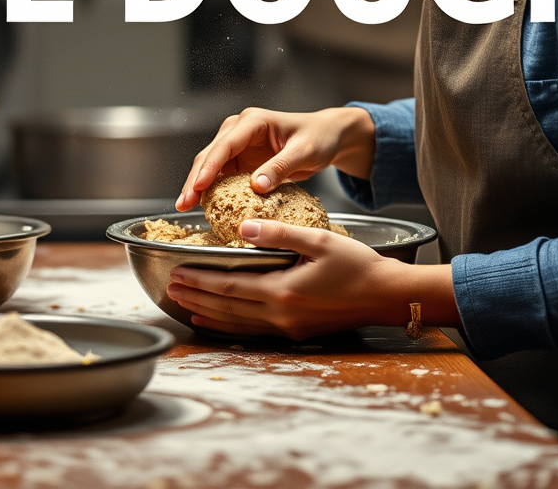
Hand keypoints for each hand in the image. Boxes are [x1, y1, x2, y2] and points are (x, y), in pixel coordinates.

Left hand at [167, 220, 458, 339]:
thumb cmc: (358, 265)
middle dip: (197, 297)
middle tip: (170, 288)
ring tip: (185, 304)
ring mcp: (288, 328)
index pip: (229, 287)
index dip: (200, 280)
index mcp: (283, 292)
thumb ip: (278, 233)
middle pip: (227, 308)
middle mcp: (281, 315)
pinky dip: (231, 324)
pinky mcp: (296, 331)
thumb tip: (243, 226)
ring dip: (209, 313)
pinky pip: (253, 329)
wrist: (387, 296)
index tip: (177, 272)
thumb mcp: (319, 239)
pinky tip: (220, 320)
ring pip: (237, 323)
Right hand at [175, 106, 375, 210]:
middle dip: (195, 179)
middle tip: (184, 203)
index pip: (226, 144)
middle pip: (211, 154)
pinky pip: (222, 174)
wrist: (327, 136)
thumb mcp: (304, 152)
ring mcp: (238, 144)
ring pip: (211, 164)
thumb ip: (280, 168)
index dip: (210, 166)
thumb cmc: (318, 138)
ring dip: (198, 185)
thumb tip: (256, 186)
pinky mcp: (241, 159)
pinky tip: (204, 205)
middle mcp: (240, 129)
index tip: (199, 186)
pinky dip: (212, 189)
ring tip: (186, 207)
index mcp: (254, 121)